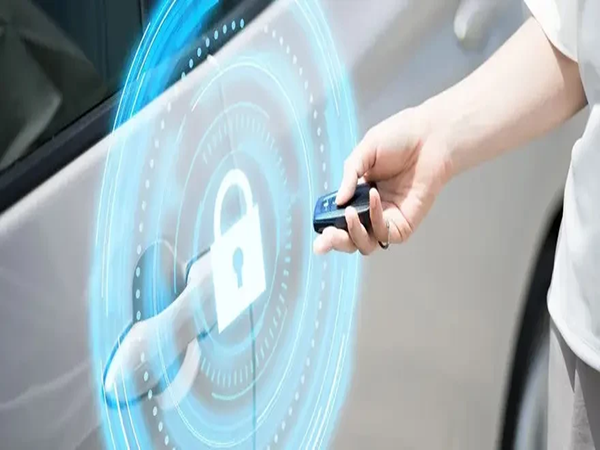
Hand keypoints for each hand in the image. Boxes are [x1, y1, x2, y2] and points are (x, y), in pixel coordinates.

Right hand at [313, 107, 451, 254]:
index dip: (327, 228)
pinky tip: (374, 197)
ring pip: (365, 244)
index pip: (339, 220)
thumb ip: (349, 177)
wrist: (429, 137)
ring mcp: (388, 219)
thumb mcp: (364, 152)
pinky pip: (385, 233)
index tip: (318, 233)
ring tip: (347, 214)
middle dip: (335, 241)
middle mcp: (371, 211)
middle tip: (326, 237)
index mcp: (358, 194)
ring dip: (353, 234)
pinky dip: (375, 217)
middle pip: (349, 238)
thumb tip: (337, 202)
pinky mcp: (404, 224)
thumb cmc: (399, 138)